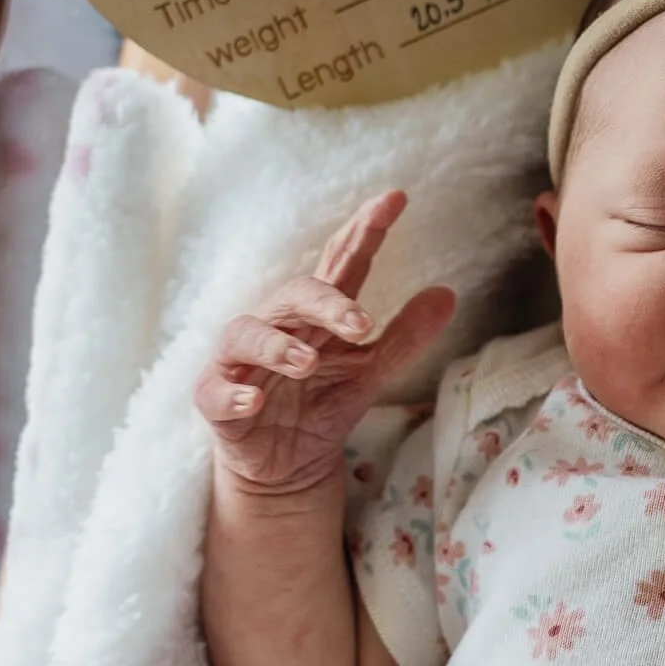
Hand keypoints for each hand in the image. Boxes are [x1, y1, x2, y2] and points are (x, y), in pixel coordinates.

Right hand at [195, 190, 454, 497]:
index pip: (340, 263)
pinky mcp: (216, 399)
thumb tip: (448, 293)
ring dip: (277, 346)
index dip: (364, 230)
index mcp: (316, 316)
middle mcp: (276, 327)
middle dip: (326, 302)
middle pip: (295, 296)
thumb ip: (404, 336)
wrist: (287, 465)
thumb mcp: (370, 372)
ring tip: (307, 362)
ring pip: (246, 334)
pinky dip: (233, 394)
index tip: (394, 200)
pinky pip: (215, 391)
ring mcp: (241, 361)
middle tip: (361, 323)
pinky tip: (254, 402)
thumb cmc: (322, 403)